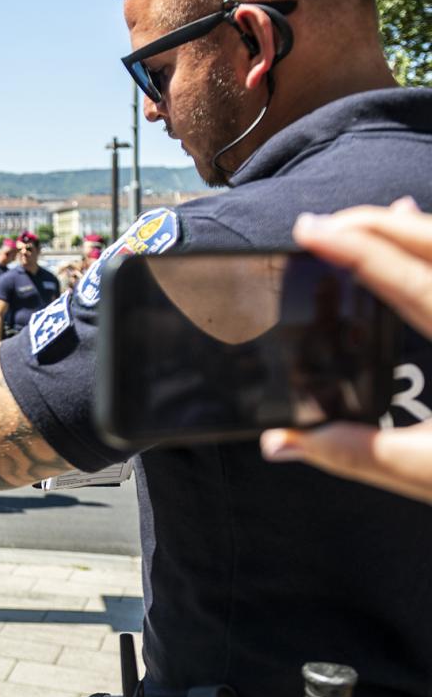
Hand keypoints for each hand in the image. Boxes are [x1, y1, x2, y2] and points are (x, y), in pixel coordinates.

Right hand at [261, 198, 431, 502]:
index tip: (311, 230)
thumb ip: (356, 452)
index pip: (411, 280)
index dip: (357, 249)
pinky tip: (420, 236)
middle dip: (378, 224)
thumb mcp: (431, 473)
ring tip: (362, 223)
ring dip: (410, 231)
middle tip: (320, 224)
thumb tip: (280, 443)